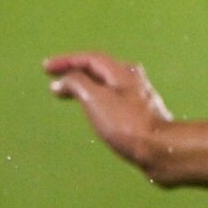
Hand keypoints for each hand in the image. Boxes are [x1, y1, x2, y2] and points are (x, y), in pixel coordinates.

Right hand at [45, 53, 175, 176]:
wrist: (161, 150)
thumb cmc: (128, 125)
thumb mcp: (95, 99)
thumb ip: (77, 84)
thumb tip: (63, 80)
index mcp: (123, 71)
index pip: (90, 58)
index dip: (66, 61)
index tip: (46, 68)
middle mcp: (133, 80)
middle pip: (99, 70)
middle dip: (75, 73)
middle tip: (55, 80)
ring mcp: (139, 98)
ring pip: (106, 85)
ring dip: (85, 87)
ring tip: (68, 95)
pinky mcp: (141, 115)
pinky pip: (112, 100)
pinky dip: (96, 100)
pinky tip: (93, 111)